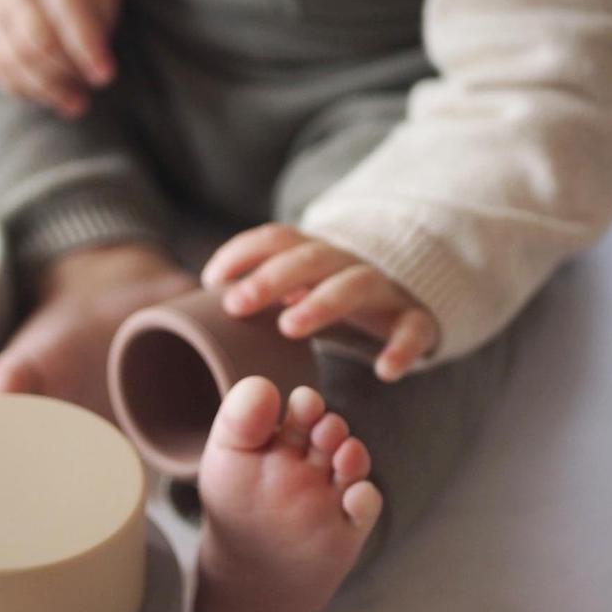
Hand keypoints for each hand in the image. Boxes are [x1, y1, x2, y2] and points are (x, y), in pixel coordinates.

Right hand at [0, 0, 119, 118]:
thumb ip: (100, 17)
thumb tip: (93, 62)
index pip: (68, 11)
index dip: (87, 47)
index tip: (105, 76)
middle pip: (35, 42)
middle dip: (65, 73)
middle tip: (91, 89)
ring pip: (13, 61)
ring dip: (47, 90)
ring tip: (77, 104)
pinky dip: (25, 90)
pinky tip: (51, 97)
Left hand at [201, 223, 439, 381]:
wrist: (410, 305)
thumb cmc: (335, 304)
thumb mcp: (298, 296)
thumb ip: (259, 301)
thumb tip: (196, 311)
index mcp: (315, 255)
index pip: (277, 238)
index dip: (242, 252)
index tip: (211, 280)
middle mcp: (347, 264)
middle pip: (310, 258)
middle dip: (271, 277)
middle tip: (236, 304)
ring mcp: (384, 289)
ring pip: (357, 283)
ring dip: (322, 301)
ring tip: (289, 327)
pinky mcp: (415, 318)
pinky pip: (413, 328)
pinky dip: (402, 347)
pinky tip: (385, 372)